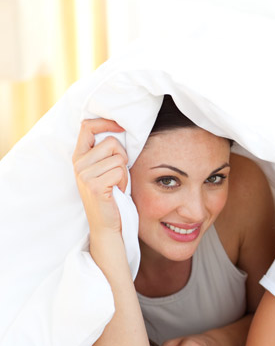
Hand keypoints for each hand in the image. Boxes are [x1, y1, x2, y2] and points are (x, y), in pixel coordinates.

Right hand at [72, 119, 127, 238]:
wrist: (106, 223)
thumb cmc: (111, 194)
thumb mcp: (104, 169)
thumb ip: (105, 152)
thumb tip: (120, 128)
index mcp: (79, 156)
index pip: (87, 127)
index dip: (105, 122)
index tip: (121, 126)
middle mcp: (79, 164)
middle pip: (112, 142)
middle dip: (122, 157)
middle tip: (117, 174)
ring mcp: (85, 174)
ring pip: (119, 158)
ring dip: (124, 172)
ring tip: (116, 184)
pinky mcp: (95, 185)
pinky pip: (120, 171)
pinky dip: (124, 181)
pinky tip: (117, 190)